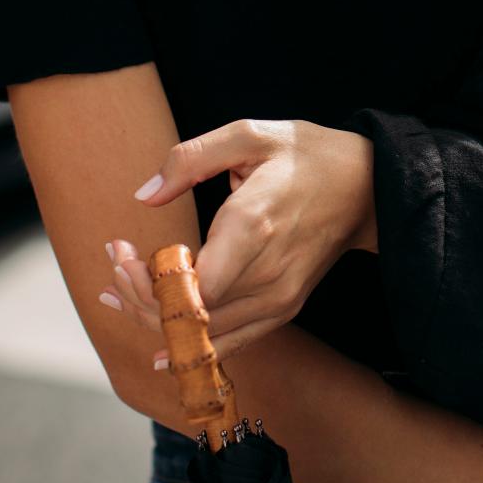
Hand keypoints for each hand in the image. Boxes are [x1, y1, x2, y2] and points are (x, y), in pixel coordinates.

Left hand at [106, 118, 376, 363]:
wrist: (368, 187)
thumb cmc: (306, 154)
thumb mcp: (250, 134)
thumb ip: (191, 159)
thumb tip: (144, 195)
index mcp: (253, 224)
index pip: (188, 287)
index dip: (145, 282)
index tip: (121, 252)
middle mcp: (266, 273)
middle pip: (188, 314)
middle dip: (139, 296)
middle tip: (114, 267)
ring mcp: (278, 298)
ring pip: (204, 334)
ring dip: (156, 319)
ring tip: (119, 293)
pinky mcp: (284, 308)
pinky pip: (231, 342)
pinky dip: (191, 345)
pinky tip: (160, 348)